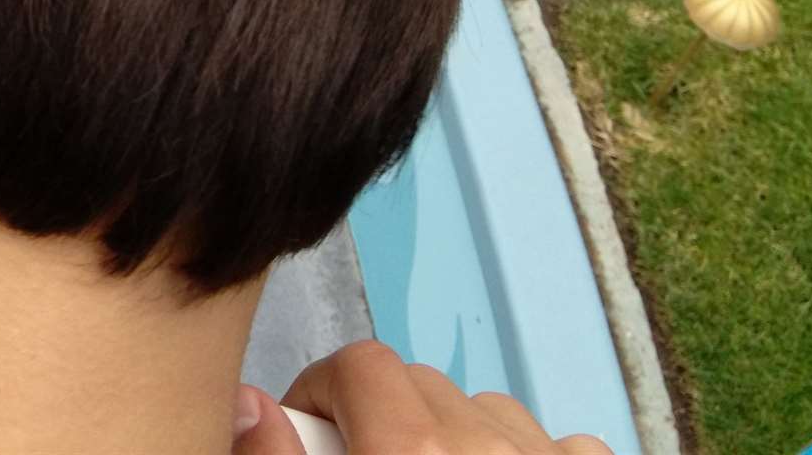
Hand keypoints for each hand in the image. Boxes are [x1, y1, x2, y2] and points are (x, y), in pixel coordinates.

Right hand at [233, 343, 610, 454]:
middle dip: (385, 415)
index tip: (311, 429)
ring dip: (458, 438)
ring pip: (489, 410)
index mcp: (411, 454)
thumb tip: (249, 402)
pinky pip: (563, 443)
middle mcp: (487, 450)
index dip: (325, 390)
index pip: (359, 365)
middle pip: (420, 382)